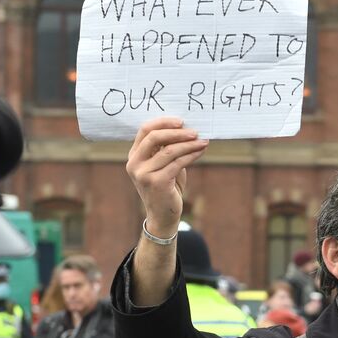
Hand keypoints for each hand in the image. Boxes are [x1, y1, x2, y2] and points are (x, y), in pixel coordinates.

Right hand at [125, 117, 208, 234]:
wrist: (163, 216)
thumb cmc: (166, 188)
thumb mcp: (164, 166)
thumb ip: (167, 149)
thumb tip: (185, 129)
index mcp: (134, 156)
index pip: (145, 130)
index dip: (163, 122)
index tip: (181, 121)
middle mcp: (135, 164)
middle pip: (154, 137)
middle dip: (177, 132)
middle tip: (194, 131)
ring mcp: (144, 174)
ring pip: (169, 150)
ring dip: (188, 144)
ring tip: (202, 141)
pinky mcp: (157, 183)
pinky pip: (178, 163)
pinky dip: (191, 155)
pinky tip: (200, 151)